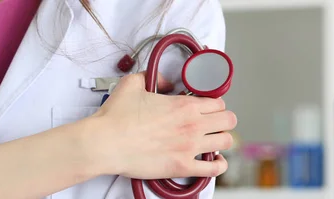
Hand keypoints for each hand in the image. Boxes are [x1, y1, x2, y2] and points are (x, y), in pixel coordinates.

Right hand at [89, 72, 236, 178]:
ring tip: (212, 141)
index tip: (208, 108)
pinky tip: (213, 161)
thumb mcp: (133, 84)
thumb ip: (153, 77)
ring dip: (222, 140)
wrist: (105, 143)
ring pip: (227, 142)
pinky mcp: (182, 167)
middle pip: (229, 120)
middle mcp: (192, 125)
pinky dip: (218, 165)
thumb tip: (164, 81)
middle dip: (223, 121)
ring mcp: (189, 147)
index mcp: (184, 105)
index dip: (215, 104)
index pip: (218, 102)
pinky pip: (214, 169)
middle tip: (213, 124)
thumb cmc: (116, 117)